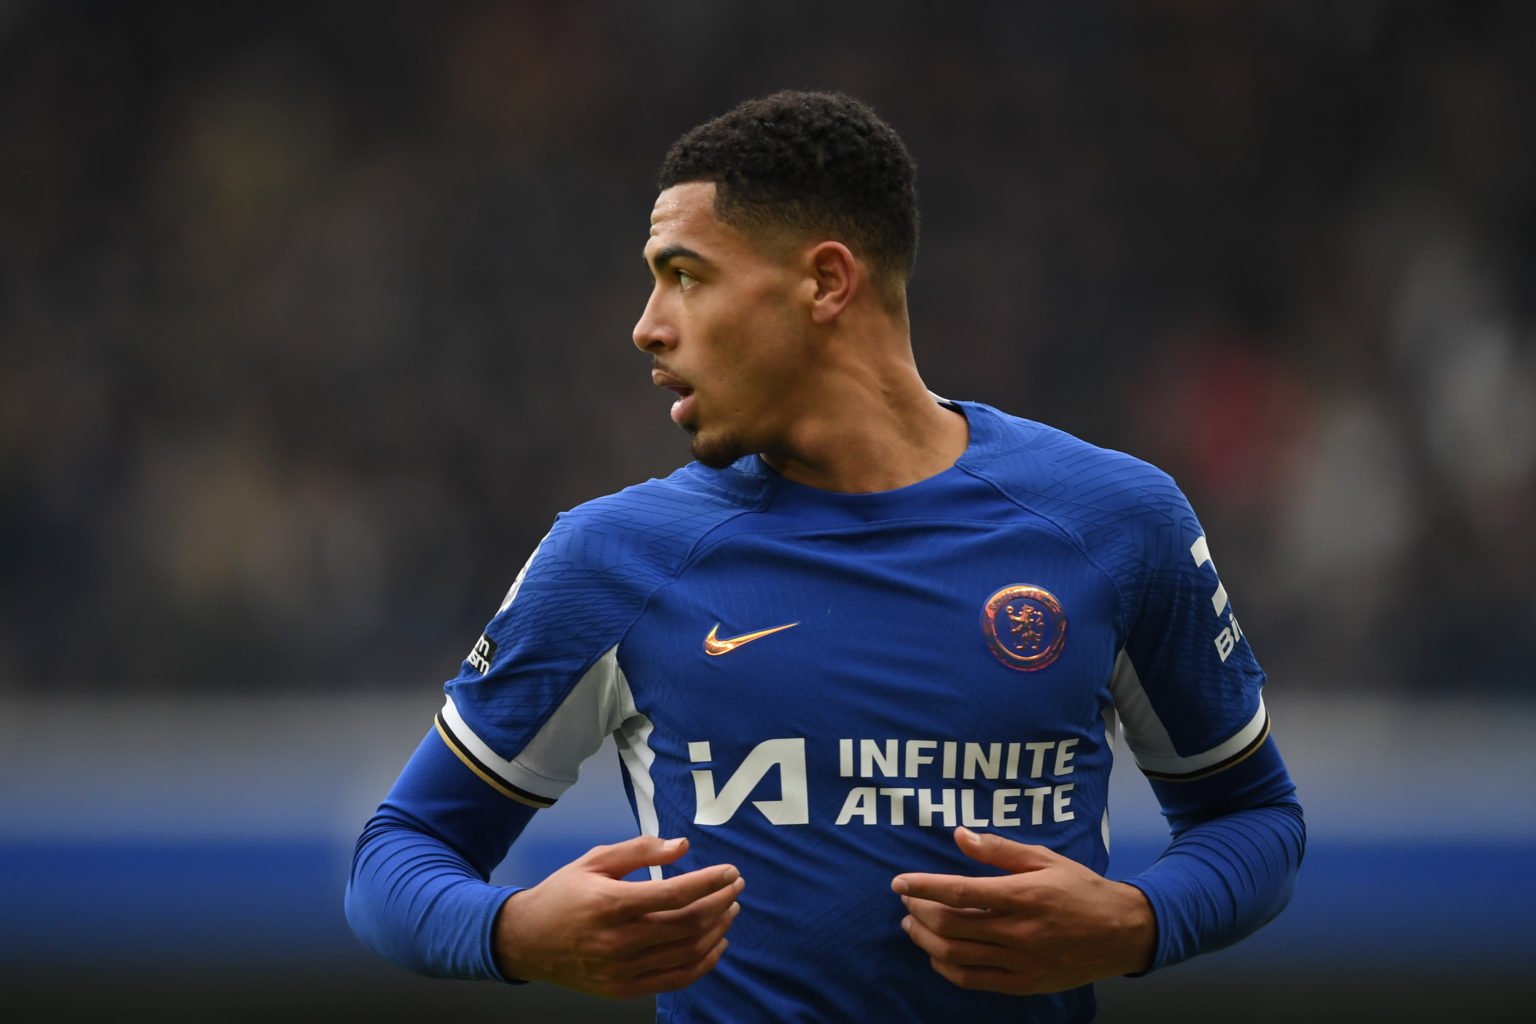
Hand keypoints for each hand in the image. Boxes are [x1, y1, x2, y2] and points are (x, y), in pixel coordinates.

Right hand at [494, 835, 743, 998]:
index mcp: (611, 904)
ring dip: (717, 929)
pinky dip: (704, 962)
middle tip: (736, 887)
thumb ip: (640, 850)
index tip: (731, 871)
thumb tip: (682, 846)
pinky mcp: (624, 989)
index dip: (709, 882)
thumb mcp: (595, 860)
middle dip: (720, 903)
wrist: (527, 941)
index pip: (675, 894)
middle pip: (688, 924)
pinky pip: (676, 979)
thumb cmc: (564, 893)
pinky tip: (717, 943)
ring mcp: (623, 969)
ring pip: (688, 952)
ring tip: (730, 909)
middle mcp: (619, 941)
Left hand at [892, 826, 1154, 994]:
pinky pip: (974, 980)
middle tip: (908, 901)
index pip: (960, 893)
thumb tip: (960, 835)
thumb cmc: (1081, 889)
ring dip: (926, 940)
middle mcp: (1019, 932)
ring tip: (912, 926)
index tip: (899, 883)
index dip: (924, 887)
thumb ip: (999, 849)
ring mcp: (1021, 962)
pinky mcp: (1024, 983)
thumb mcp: (1045, 859)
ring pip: (957, 955)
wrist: (1121, 933)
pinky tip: (936, 953)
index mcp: (1024, 896)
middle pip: (952, 925)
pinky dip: (947, 968)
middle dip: (920, 912)